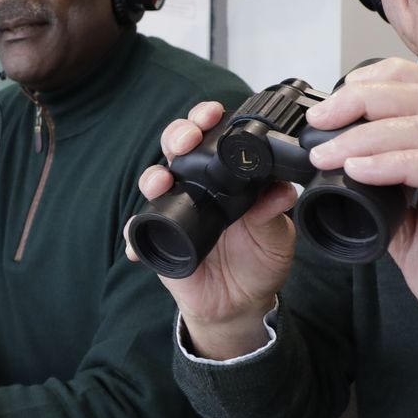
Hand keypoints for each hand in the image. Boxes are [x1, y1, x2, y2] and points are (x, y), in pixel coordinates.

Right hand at [129, 100, 299, 359]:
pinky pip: (139, 231)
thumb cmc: (259, 261)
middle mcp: (198, 185)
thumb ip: (274, 213)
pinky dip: (134, 234)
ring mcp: (175, 209)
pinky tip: (136, 241)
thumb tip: (283, 191)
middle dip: (178, 135)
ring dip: (153, 177)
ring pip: (154, 181)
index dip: (208, 119)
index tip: (214, 114)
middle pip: (177, 148)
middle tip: (187, 141)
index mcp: (227, 176)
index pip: (213, 136)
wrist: (242, 304)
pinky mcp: (160, 238)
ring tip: (160, 183)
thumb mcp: (276, 236)